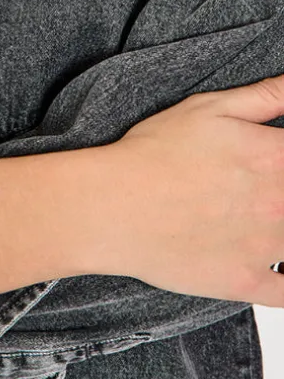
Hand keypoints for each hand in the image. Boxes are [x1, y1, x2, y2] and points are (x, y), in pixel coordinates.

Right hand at [90, 72, 283, 306]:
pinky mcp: (247, 282)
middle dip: (281, 194)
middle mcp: (280, 202)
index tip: (274, 165)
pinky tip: (272, 264)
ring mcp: (267, 247)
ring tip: (254, 218)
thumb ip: (266, 96)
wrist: (113, 206)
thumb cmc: (155, 152)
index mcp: (276, 155)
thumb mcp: (209, 108)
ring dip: (282, 229)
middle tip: (257, 193)